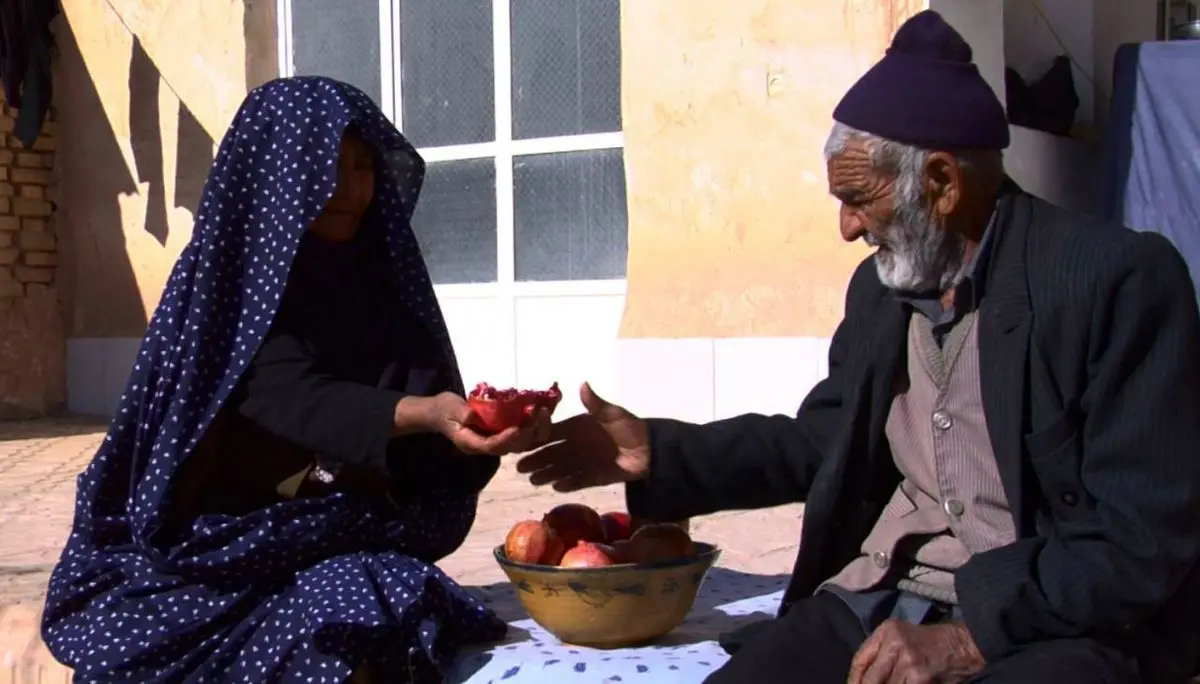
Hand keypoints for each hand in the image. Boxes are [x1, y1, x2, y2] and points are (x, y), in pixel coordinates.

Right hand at [430, 392, 550, 455]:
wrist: (441, 412)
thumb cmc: (444, 410)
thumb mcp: (449, 409)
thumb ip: (462, 413)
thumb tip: (473, 414)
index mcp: (474, 444)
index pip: (493, 446)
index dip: (507, 438)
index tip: (518, 427)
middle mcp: (490, 445)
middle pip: (515, 446)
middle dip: (530, 432)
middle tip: (539, 412)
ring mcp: (500, 439)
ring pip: (525, 440)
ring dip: (538, 427)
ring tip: (546, 408)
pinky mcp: (507, 431)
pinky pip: (526, 429)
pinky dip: (537, 419)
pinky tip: (548, 404)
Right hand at [515, 382, 650, 491]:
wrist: (652, 450)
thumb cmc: (630, 428)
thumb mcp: (613, 413)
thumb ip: (596, 403)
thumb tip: (583, 383)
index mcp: (579, 427)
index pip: (553, 433)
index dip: (538, 438)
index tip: (521, 443)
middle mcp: (578, 444)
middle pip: (553, 453)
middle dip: (537, 460)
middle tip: (519, 468)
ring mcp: (586, 461)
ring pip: (562, 468)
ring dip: (547, 474)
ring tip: (533, 481)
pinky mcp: (595, 476)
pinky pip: (577, 480)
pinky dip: (567, 484)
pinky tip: (555, 487)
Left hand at [847, 620, 983, 683]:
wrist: (962, 645)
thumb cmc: (929, 642)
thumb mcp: (900, 636)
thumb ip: (880, 652)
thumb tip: (861, 678)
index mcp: (886, 631)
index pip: (860, 659)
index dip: (854, 679)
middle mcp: (894, 643)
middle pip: (869, 679)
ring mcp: (907, 661)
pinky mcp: (920, 677)